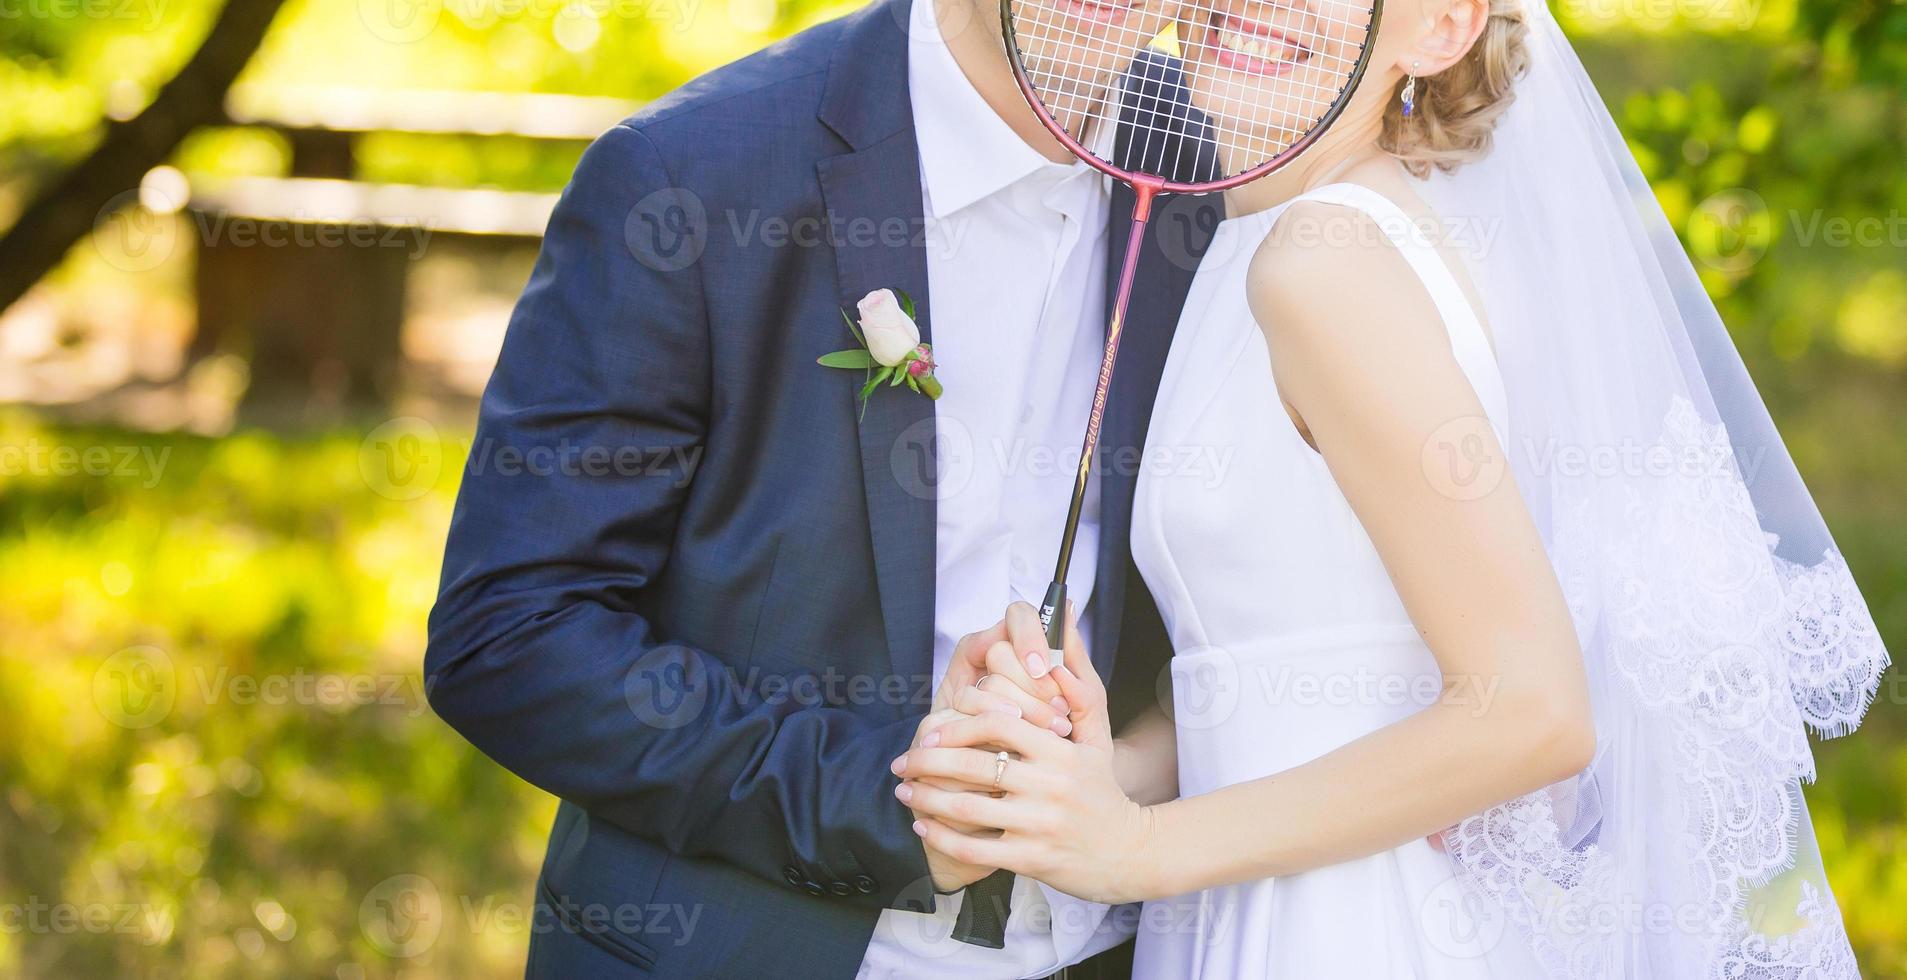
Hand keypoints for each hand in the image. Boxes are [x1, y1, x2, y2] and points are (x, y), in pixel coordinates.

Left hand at [893, 633, 1149, 904]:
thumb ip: (1076, 681)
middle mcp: (1050, 785)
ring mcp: (1040, 825)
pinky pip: (975, 848)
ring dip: (925, 798)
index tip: (934, 727)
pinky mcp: (1033, 859)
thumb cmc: (1102, 788)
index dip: (958, 722)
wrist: (1129, 852)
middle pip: (972, 764)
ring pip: (967, 807)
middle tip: (902, 761)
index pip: (999, 722)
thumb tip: (1062, 620)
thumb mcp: (1096, 734)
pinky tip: (924, 826)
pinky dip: (942, 837)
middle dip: (927, 761)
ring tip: (904, 791)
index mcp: (1061, 751)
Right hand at [934, 602, 1077, 738]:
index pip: (1019, 615)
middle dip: (1034, 686)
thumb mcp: (1078, 705)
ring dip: (1024, 710)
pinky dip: (996, 722)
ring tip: (1052, 734)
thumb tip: (1070, 609)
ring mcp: (964, 685)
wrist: (1031, 791)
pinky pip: (970, 704)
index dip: (1029, 636)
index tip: (1042, 669)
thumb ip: (1073, 660)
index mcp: (1020, 648)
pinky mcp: (946, 713)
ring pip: (988, 681)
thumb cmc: (1060, 744)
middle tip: (1060, 713)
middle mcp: (987, 659)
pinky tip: (1015, 739)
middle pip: (1002, 652)